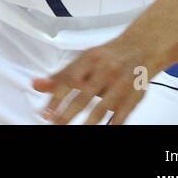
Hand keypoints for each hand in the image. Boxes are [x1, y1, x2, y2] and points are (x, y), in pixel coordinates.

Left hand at [32, 37, 161, 124]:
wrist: (141, 47)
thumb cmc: (107, 56)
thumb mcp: (82, 61)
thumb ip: (60, 76)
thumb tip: (35, 84)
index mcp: (90, 59)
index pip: (69, 80)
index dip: (56, 98)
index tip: (46, 113)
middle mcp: (105, 70)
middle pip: (84, 95)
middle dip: (68, 113)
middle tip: (56, 124)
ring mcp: (122, 83)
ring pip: (104, 106)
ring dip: (89, 122)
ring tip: (78, 130)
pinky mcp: (136, 94)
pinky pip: (124, 111)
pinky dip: (114, 122)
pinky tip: (106, 128)